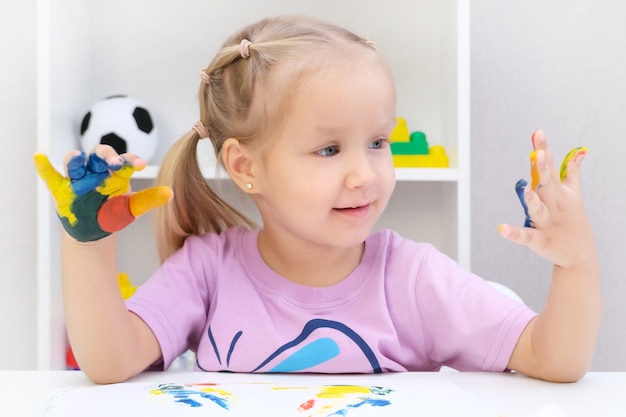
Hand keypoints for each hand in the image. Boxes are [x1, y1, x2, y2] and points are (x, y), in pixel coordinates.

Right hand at [34, 146, 172, 241]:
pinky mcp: (61, 188)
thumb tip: (171, 194)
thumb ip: (149, 199)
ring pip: (75, 162)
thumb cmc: (114, 213)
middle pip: (99, 154)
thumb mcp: (132, 208)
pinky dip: (44, 166)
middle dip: (105, 156)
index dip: (130, 159)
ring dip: (76, 159)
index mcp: (116, 172)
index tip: (141, 164)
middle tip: (113, 162)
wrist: (94, 229)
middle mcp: (97, 171)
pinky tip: (39, 156)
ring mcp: (78, 178)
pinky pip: (51, 175)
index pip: (124, 160)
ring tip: (78, 159)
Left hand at [500, 130, 592, 268]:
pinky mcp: (539, 240)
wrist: (579, 255)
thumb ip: (571, 172)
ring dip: (531, 199)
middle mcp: (554, 205)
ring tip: (523, 187)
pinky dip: (514, 233)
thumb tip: (580, 150)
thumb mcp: (574, 194)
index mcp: (560, 193)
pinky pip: (526, 236)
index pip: (552, 168)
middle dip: (543, 169)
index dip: (544, 150)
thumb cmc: (572, 219)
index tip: (537, 133)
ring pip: (538, 209)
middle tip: (538, 152)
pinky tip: (502, 228)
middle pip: (547, 184)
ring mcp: (547, 223)